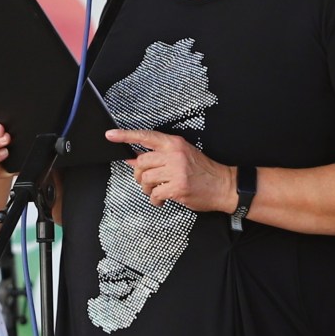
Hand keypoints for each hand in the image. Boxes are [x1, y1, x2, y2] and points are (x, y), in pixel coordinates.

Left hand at [107, 128, 236, 211]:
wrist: (224, 185)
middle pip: (141, 162)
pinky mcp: (177, 187)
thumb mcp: (182, 156)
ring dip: (147, 189)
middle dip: (139, 175)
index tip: (110, 135)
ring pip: (146, 179)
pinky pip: (155, 194)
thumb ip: (158, 156)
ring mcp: (176, 171)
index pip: (145, 136)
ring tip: (156, 191)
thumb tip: (133, 158)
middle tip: (146, 181)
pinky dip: (155, 200)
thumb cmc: (204, 171)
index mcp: (174, 144)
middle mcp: (174, 154)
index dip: (125, 135)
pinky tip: (162, 200)